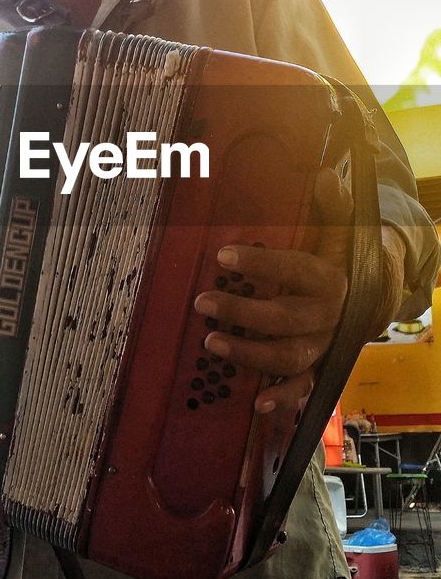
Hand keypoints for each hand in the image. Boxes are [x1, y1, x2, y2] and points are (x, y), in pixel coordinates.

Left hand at [194, 168, 352, 415]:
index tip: (223, 255)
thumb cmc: (343, 261)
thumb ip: (332, 206)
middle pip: (284, 318)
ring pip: (287, 355)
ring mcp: (322, 345)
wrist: (376, 299)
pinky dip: (282, 399)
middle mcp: (328, 317)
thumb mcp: (341, 231)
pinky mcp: (317, 367)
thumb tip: (327, 175)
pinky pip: (302, 388)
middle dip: (241, 312)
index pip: (293, 269)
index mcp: (330, 280)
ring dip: (249, 354)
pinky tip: (256, 404)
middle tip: (202, 302)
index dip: (260, 263)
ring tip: (210, 343)